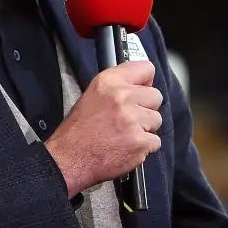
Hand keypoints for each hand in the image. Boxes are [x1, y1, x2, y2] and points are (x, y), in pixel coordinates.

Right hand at [45, 61, 162, 195]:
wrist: (70, 158)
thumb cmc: (79, 130)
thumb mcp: (93, 95)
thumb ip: (118, 86)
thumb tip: (142, 86)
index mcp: (109, 82)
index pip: (146, 68)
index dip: (145, 82)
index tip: (142, 89)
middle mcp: (122, 97)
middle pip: (156, 96)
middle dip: (146, 108)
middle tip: (129, 118)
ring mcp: (133, 120)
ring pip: (157, 120)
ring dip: (145, 129)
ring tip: (125, 134)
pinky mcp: (140, 142)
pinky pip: (155, 142)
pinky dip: (144, 147)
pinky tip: (127, 147)